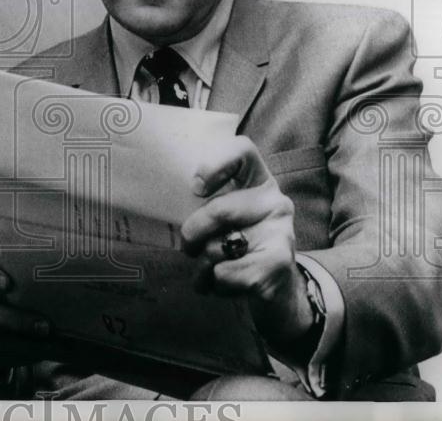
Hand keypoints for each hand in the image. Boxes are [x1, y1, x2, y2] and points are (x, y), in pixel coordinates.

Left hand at [180, 135, 313, 347]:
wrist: (277, 291)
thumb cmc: (239, 247)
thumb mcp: (226, 219)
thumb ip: (206, 202)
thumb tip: (160, 195)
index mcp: (258, 181)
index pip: (243, 151)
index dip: (215, 164)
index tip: (195, 187)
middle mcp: (275, 201)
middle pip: (219, 209)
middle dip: (193, 233)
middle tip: (188, 247)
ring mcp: (281, 232)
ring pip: (218, 247)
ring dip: (201, 266)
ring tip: (209, 270)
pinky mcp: (278, 264)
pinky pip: (225, 273)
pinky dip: (214, 284)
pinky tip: (225, 284)